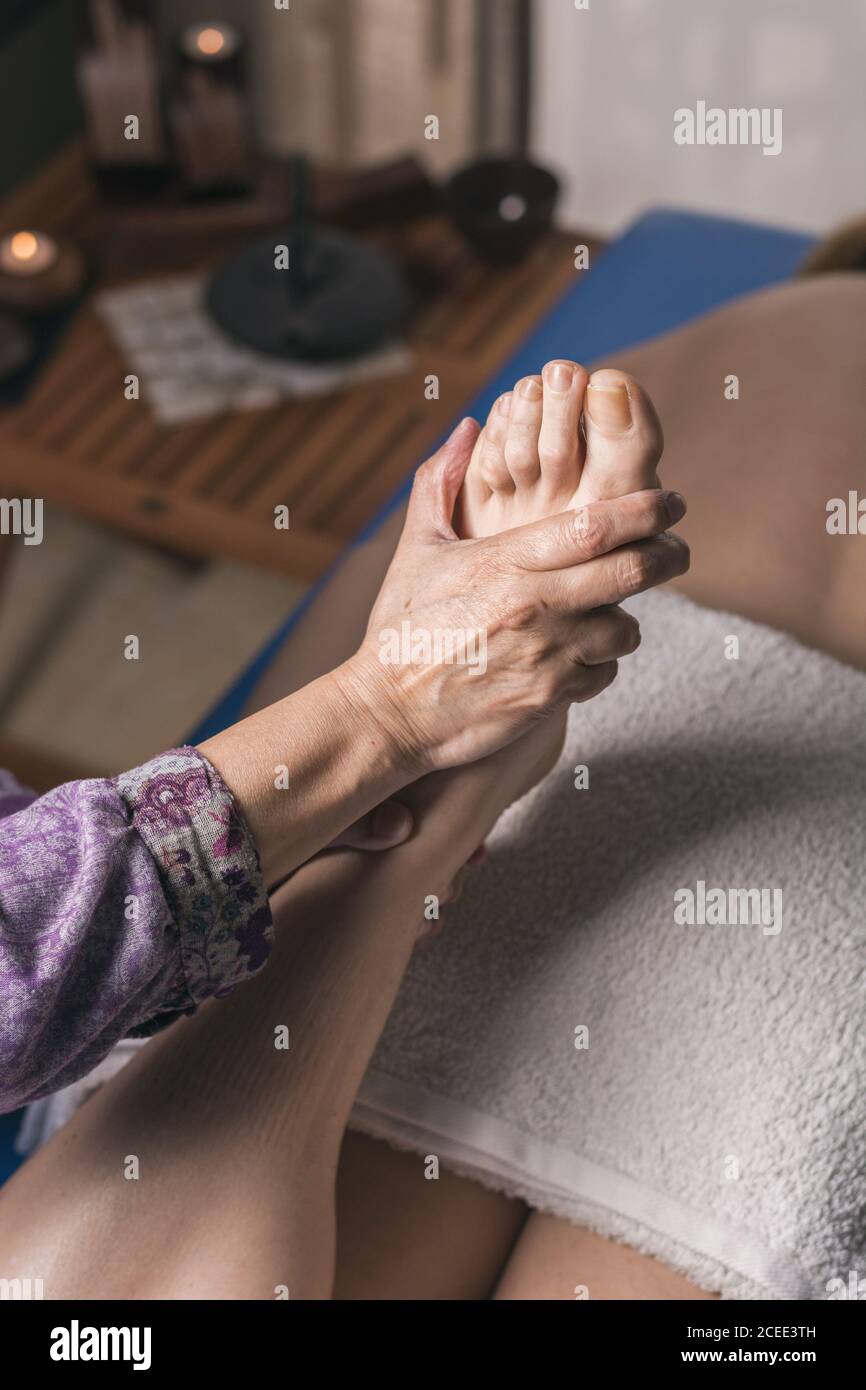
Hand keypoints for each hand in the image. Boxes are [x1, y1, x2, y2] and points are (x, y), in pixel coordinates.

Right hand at [340, 419, 687, 773]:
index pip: (597, 523)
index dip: (646, 509)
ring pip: (625, 627)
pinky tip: (580, 656)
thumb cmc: (400, 629)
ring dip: (627, 618)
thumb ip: (441, 482)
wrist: (387, 713)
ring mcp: (546, 654)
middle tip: (678, 549)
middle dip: (668, 555)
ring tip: (613, 612)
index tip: (671, 501)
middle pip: (631, 570)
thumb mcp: (416, 549)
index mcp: (505, 560)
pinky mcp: (549, 698)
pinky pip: (603, 674)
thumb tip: (469, 427)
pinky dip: (601, 664)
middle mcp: (534, 604)